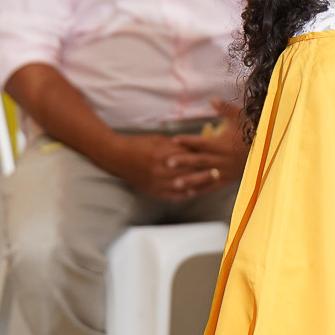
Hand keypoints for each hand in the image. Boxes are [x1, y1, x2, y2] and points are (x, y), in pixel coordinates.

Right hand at [109, 124, 245, 200]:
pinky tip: (192, 193)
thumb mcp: (157, 139)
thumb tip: (191, 147)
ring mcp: (155, 181)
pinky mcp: (151, 190)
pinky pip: (170, 195)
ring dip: (197, 184)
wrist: (115, 155)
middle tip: (219, 170)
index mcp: (161, 154)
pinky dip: (182, 195)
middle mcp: (159, 169)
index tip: (213, 157)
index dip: (201, 157)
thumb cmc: (137, 144)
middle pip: (187, 172)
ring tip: (210, 182)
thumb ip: (174, 145)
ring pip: (181, 185)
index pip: (186, 157)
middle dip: (204, 171)